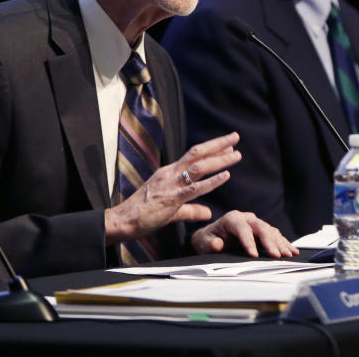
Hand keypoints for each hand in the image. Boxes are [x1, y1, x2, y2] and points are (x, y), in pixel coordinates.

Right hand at [104, 133, 241, 243]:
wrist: (122, 221)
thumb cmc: (143, 214)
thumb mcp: (172, 210)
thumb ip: (191, 210)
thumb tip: (208, 213)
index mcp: (169, 173)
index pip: (193, 156)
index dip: (211, 149)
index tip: (228, 144)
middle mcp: (170, 174)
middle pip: (198, 154)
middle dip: (218, 144)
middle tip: (236, 137)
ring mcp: (170, 185)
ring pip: (199, 167)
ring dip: (219, 160)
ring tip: (236, 155)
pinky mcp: (171, 199)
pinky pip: (194, 188)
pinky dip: (211, 181)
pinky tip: (225, 175)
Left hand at [192, 210, 298, 257]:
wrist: (211, 236)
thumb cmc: (208, 239)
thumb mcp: (203, 242)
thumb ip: (209, 242)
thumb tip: (217, 244)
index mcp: (232, 218)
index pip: (243, 229)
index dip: (249, 242)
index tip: (253, 255)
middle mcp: (246, 218)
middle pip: (261, 228)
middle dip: (270, 242)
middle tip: (277, 256)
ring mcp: (256, 223)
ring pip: (270, 231)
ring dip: (280, 243)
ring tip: (288, 255)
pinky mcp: (262, 230)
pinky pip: (275, 235)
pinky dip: (284, 243)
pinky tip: (292, 251)